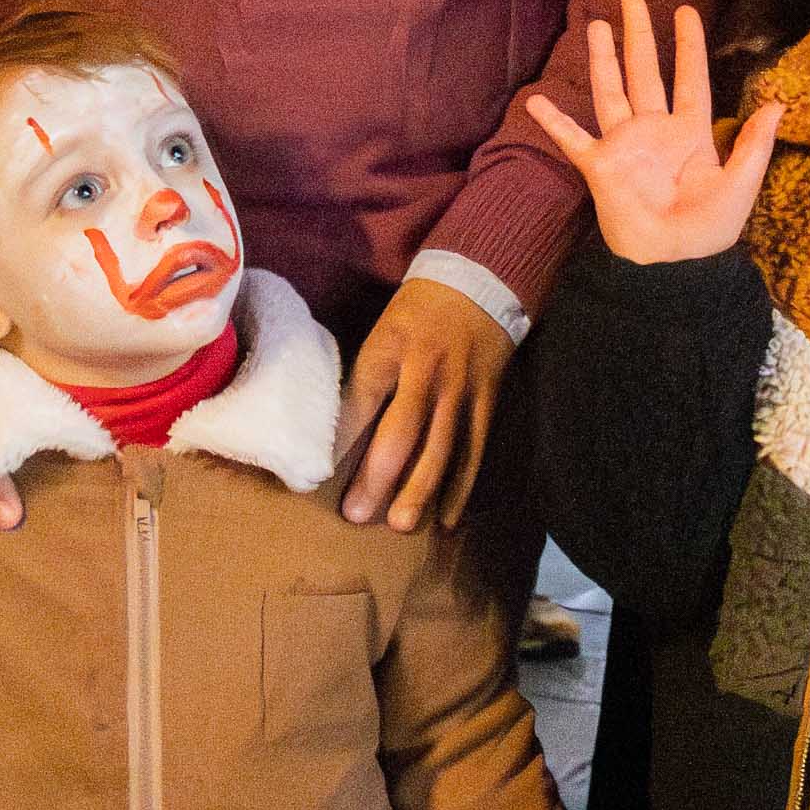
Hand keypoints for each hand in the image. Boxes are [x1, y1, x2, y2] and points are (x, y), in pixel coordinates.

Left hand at [338, 277, 510, 530]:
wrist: (477, 284)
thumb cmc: (417, 314)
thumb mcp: (381, 335)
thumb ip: (366, 381)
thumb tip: (342, 438)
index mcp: (390, 352)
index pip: (361, 402)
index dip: (343, 441)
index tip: (322, 476)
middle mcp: (426, 373)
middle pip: (402, 432)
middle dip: (378, 477)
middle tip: (358, 515)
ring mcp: (460, 391)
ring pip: (441, 447)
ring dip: (421, 490)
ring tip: (401, 524)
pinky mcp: (487, 402)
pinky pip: (474, 450)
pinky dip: (462, 485)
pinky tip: (450, 517)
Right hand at [522, 0, 780, 265]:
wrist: (673, 264)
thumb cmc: (710, 228)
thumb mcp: (741, 183)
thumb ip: (755, 143)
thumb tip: (779, 103)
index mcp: (691, 133)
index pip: (691, 78)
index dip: (689, 45)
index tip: (687, 11)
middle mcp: (655, 131)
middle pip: (646, 73)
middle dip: (640, 36)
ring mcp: (625, 146)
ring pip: (611, 91)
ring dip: (603, 59)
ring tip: (596, 25)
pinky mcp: (601, 166)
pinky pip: (573, 139)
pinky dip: (555, 122)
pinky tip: (537, 101)